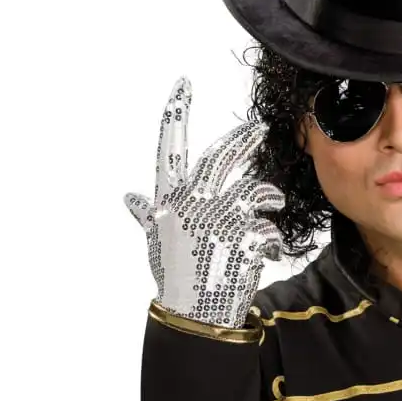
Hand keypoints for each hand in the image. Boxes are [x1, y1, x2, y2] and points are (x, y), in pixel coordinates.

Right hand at [124, 76, 284, 328]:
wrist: (197, 314)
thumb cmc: (176, 276)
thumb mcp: (156, 244)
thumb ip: (147, 215)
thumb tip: (129, 197)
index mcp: (171, 201)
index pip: (169, 149)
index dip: (176, 115)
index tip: (183, 87)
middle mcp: (194, 204)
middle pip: (222, 157)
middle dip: (243, 139)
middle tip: (258, 130)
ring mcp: (222, 219)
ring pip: (257, 190)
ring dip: (269, 197)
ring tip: (272, 204)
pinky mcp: (246, 237)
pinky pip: (270, 225)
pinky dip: (272, 237)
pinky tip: (266, 250)